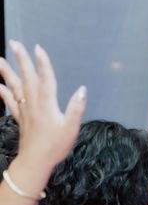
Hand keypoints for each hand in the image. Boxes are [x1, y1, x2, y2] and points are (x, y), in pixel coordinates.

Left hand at [0, 42, 85, 168]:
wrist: (36, 161)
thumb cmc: (56, 145)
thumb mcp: (71, 128)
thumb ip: (76, 108)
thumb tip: (82, 90)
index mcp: (47, 104)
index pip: (46, 79)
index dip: (43, 63)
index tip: (38, 48)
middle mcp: (33, 103)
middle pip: (27, 78)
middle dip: (21, 60)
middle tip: (15, 44)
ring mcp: (24, 110)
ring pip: (14, 86)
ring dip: (6, 72)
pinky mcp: (19, 117)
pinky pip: (8, 101)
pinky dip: (2, 91)